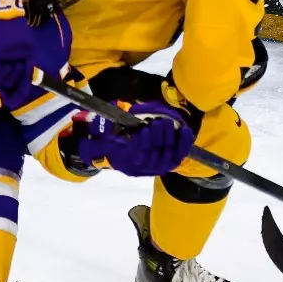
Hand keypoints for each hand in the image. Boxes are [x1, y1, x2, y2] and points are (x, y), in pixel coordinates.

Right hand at [69, 95, 200, 176]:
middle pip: (154, 155)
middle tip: (160, 122)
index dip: (143, 142)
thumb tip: (98, 113)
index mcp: (126, 162)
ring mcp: (154, 168)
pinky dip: (183, 144)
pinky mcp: (166, 164)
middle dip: (158, 138)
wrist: (116, 155)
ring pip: (166, 156)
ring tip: (168, 124)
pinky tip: (184, 131)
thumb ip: (102, 126)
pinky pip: (177, 156)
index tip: (145, 128)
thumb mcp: (103, 134)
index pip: (138, 154)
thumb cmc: (110, 141)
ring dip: (169, 139)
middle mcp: (141, 168)